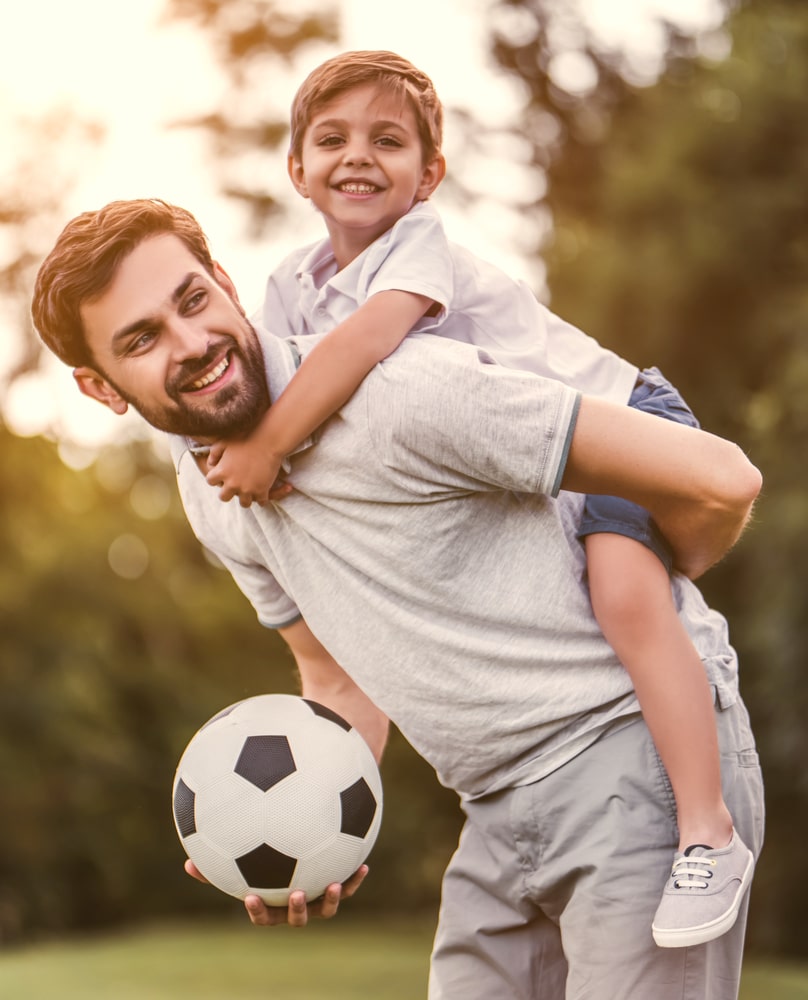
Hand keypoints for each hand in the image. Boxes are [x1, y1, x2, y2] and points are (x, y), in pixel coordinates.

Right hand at [184, 859, 368, 926]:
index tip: (250, 895)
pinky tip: (364, 865)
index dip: (257, 909)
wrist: (300, 849)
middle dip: (296, 910)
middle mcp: (295, 904)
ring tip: (334, 883)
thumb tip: (187, 862)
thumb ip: (216, 865)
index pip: (262, 914)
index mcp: (272, 902)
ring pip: (326, 909)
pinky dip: (355, 879)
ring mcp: (317, 898)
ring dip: (331, 899)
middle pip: (296, 918)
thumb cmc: (261, 857)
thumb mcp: (240, 859)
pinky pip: (348, 887)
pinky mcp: (338, 886)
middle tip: (297, 893)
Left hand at [205, 440, 290, 506]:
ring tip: (249, 491)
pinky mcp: (262, 491)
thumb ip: (215, 452)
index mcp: (222, 472)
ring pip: (244, 503)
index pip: (210, 481)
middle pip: (223, 497)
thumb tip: (210, 463)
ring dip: (246, 497)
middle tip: (234, 487)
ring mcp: (247, 489)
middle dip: (227, 492)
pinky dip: (262, 498)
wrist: (269, 439)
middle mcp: (232, 483)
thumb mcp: (225, 441)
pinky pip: (261, 502)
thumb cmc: (246, 436)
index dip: (216, 478)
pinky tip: (263, 491)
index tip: (222, 475)